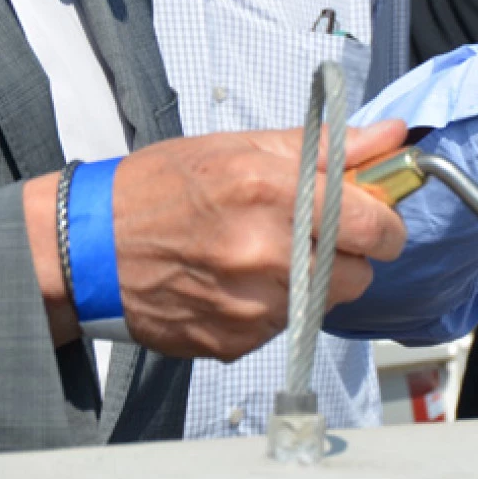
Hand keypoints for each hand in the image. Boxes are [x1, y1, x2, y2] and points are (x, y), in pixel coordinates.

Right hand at [24, 119, 407, 357]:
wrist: (87, 247)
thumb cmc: (160, 187)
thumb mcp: (240, 146)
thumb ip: (325, 146)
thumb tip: (391, 136)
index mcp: (270, 188)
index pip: (372, 222)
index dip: (385, 223)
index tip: (378, 218)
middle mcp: (264, 249)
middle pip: (360, 273)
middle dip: (351, 256)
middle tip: (320, 238)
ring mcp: (249, 303)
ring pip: (324, 303)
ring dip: (311, 282)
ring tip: (265, 255)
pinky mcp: (233, 342)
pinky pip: (284, 327)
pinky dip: (274, 307)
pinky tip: (237, 282)